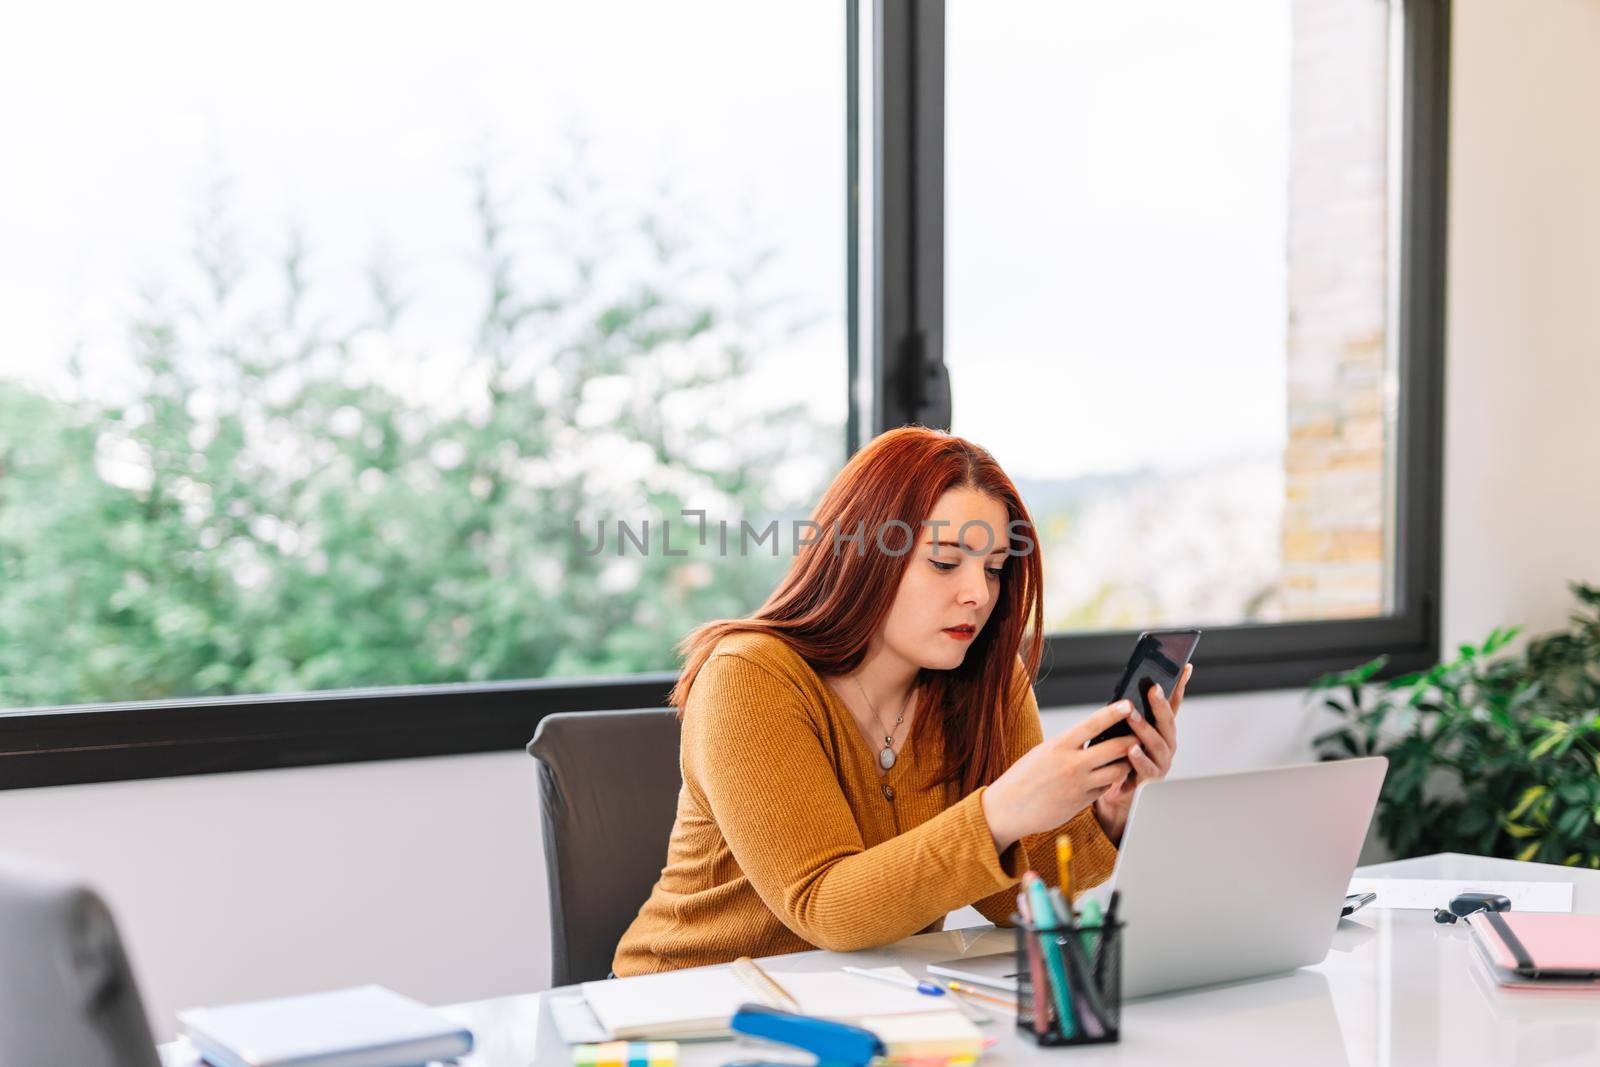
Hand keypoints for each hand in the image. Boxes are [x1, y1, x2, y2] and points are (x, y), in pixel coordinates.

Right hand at [980, 700, 1139, 854]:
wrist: (1008, 808)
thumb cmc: (1023, 777)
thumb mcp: (1043, 752)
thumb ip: (1067, 745)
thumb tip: (1089, 737)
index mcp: (1059, 745)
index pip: (1092, 724)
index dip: (1113, 713)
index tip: (1128, 704)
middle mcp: (1072, 764)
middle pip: (1114, 748)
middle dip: (1131, 740)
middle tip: (1140, 734)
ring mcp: (1079, 784)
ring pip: (1117, 771)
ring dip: (1126, 763)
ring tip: (1130, 757)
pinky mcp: (1081, 802)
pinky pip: (1105, 788)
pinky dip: (1109, 781)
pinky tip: (1108, 777)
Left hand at [1093, 663, 1191, 843]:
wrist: (1117, 794)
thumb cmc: (1120, 756)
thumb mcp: (1125, 731)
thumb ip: (1130, 714)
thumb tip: (1128, 689)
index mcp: (1163, 730)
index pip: (1174, 704)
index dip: (1180, 686)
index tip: (1186, 666)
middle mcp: (1167, 744)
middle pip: (1167, 722)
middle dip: (1160, 704)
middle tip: (1152, 688)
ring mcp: (1161, 762)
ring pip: (1156, 743)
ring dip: (1144, 728)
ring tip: (1132, 716)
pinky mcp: (1150, 780)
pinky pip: (1145, 768)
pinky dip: (1139, 759)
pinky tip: (1130, 749)